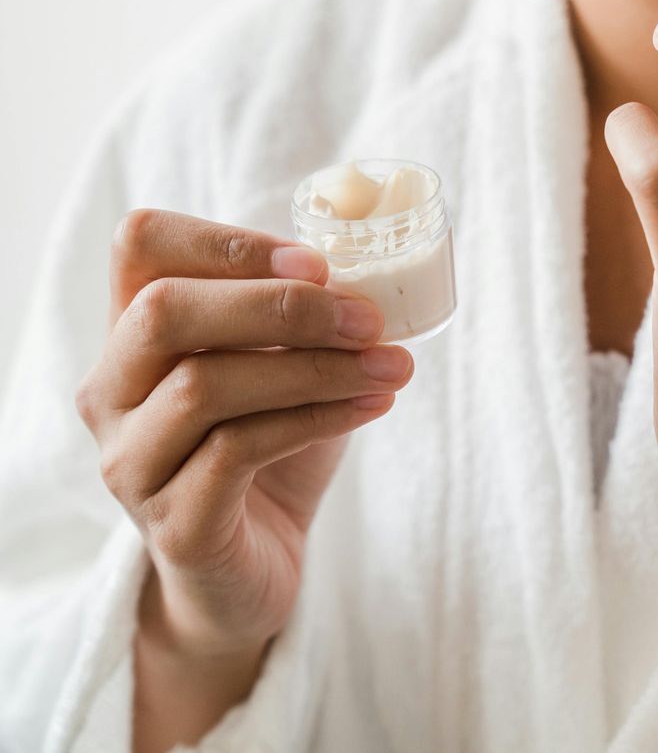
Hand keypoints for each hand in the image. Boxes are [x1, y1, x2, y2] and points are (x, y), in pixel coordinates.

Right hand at [75, 210, 413, 653]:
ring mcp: (131, 461)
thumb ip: (296, 313)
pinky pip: (237, 451)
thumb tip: (366, 268)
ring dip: (315, 366)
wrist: (250, 570)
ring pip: (205, 385)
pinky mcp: (172, 524)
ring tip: (391, 365)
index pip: (140, 245)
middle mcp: (111, 392)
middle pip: (163, 310)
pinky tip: (372, 406)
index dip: (225, 241)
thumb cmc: (269, 446)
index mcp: (132, 332)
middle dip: (277, 304)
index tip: (317, 262)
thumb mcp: (278, 362)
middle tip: (367, 316)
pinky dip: (317, 418)